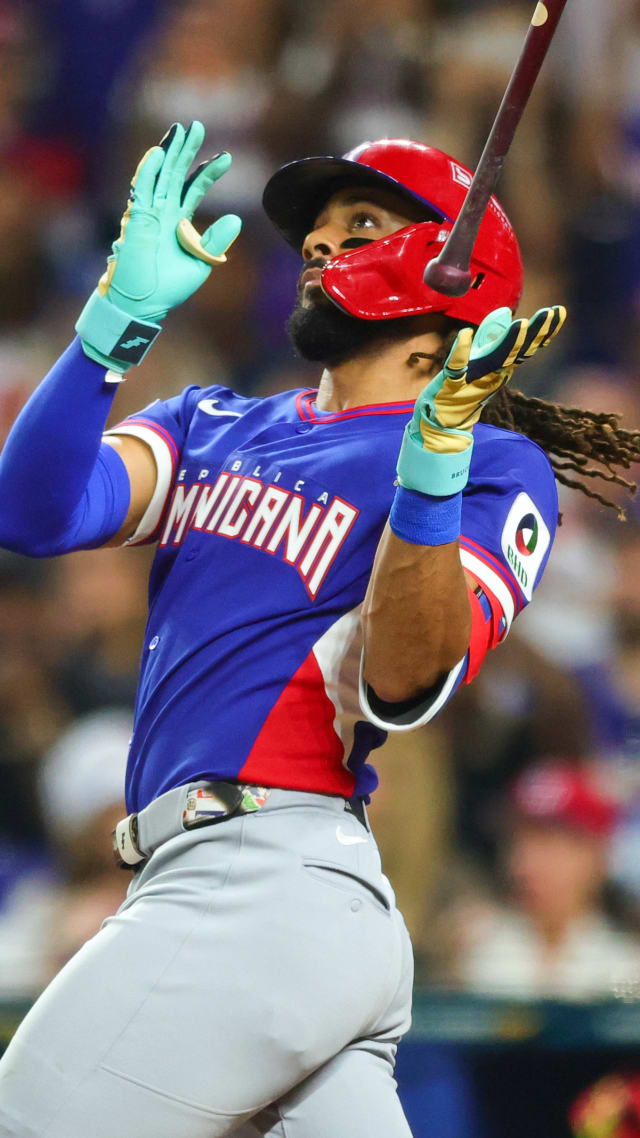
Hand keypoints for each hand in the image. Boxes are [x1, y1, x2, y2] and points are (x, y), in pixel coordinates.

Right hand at [76, 121, 241, 371]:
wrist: (145, 303)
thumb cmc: (170, 287)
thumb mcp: (201, 263)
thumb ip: (216, 241)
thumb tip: (236, 218)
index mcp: (179, 221)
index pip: (195, 188)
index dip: (210, 172)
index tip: (227, 157)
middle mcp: (164, 212)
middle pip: (177, 173)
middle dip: (188, 150)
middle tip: (199, 127)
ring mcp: (149, 213)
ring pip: (159, 175)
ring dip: (169, 152)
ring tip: (181, 130)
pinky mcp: (136, 219)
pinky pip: (142, 190)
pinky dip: (149, 171)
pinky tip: (159, 152)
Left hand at [397, 304, 565, 495]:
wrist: (443, 421)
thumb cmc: (462, 388)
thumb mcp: (480, 358)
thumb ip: (491, 335)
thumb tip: (506, 312)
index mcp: (501, 366)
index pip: (526, 347)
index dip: (543, 330)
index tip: (558, 311)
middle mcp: (492, 371)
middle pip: (517, 351)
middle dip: (534, 332)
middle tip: (549, 313)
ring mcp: (473, 378)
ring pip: (495, 358)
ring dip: (509, 342)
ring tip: (520, 324)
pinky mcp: (451, 383)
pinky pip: (456, 366)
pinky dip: (461, 351)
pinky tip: (466, 334)